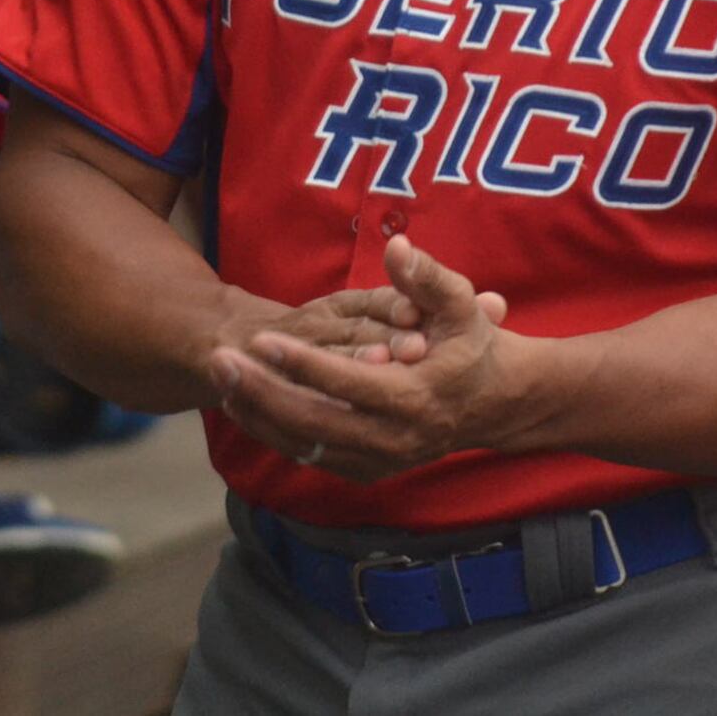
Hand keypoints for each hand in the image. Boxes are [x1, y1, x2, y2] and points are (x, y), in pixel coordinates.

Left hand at [207, 235, 520, 482]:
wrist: (496, 403)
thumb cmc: (475, 344)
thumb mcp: (463, 304)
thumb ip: (427, 277)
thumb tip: (397, 246)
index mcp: (415, 399)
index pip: (346, 384)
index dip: (301, 362)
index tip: (260, 338)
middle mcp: (393, 440)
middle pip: (311, 421)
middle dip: (261, 391)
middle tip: (221, 360)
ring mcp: (377, 462)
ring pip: (302, 443)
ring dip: (257, 412)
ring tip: (221, 377)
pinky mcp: (364, 470)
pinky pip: (307, 453)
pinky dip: (272, 430)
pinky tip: (243, 401)